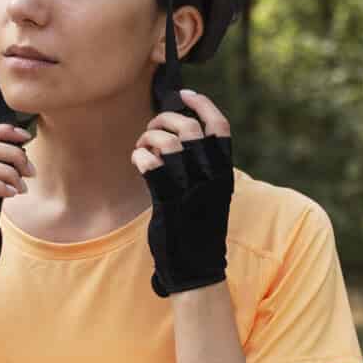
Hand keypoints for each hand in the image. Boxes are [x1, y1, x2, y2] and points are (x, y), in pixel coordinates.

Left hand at [133, 89, 232, 297]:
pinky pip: (151, 165)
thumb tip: (182, 131)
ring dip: (150, 136)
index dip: (203, 104)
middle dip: (166, 119)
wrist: (197, 267)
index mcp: (224, 172)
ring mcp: (190, 189)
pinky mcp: (168, 203)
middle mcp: (211, 177)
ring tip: (144, 145)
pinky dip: (140, 156)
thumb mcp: (211, 192)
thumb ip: (202, 164)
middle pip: (190, 128)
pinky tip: (138, 162)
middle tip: (154, 128)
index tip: (185, 95)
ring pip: (170, 143)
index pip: (220, 127)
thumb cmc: (199, 226)